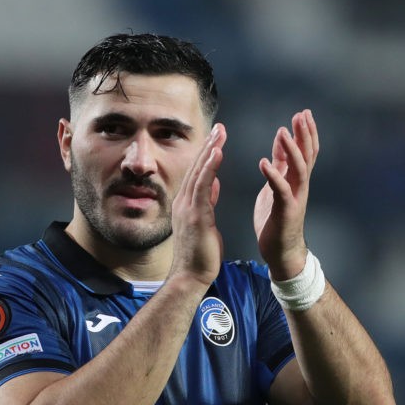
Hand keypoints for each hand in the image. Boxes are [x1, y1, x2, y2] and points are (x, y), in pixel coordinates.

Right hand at [169, 123, 227, 286]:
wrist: (190, 276)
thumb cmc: (199, 255)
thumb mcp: (205, 222)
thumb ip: (207, 202)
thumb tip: (215, 184)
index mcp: (187, 204)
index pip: (198, 173)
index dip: (207, 154)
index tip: (217, 138)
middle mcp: (184, 202)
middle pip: (197, 168)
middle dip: (209, 146)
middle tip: (220, 128)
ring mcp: (188, 208)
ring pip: (199, 172)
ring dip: (210, 151)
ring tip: (220, 134)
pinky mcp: (196, 215)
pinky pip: (203, 186)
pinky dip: (210, 168)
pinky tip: (217, 153)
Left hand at [254, 109, 318, 279]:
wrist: (281, 251)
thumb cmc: (278, 219)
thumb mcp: (278, 185)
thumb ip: (282, 164)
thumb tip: (283, 142)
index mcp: (297, 180)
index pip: (306, 151)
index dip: (306, 132)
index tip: (303, 113)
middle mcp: (300, 186)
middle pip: (307, 155)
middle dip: (305, 134)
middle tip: (302, 114)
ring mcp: (296, 198)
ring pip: (299, 169)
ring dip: (291, 150)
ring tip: (283, 132)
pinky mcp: (286, 210)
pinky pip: (281, 190)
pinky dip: (273, 175)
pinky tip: (264, 162)